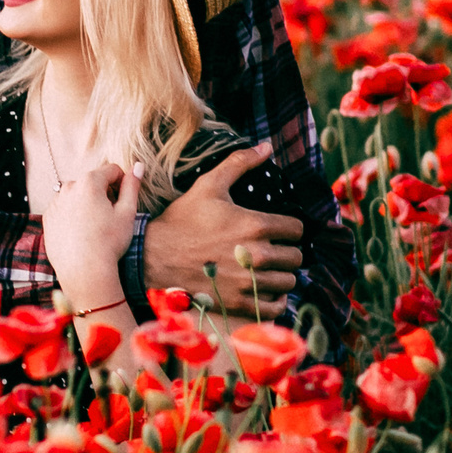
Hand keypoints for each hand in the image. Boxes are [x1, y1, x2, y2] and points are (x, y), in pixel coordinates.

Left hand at [44, 159, 139, 303]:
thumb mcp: (127, 213)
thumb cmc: (109, 242)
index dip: (122, 183)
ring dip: (87, 204)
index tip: (122, 202)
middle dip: (103, 194)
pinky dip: (72, 216)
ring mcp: (55, 202)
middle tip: (109, 218)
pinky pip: (64, 209)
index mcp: (89, 182)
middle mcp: (68, 187)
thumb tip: (138, 165)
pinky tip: (81, 233)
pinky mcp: (48, 218)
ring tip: (95, 228)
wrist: (84, 271)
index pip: (111, 170)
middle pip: (92, 182)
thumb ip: (132, 185)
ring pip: (77, 196)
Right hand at [142, 143, 301, 318]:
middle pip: (296, 257)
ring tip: (267, 269)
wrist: (154, 256)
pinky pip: (276, 306)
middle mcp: (257, 255)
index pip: (297, 230)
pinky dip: (274, 299)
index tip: (277, 230)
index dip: (288, 227)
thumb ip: (239, 163)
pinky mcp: (239, 303)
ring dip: (281, 275)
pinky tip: (262, 289)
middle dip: (287, 251)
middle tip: (272, 249)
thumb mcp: (209, 186)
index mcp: (255, 225)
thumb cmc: (182, 220)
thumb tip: (266, 146)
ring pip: (289, 281)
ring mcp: (249, 282)